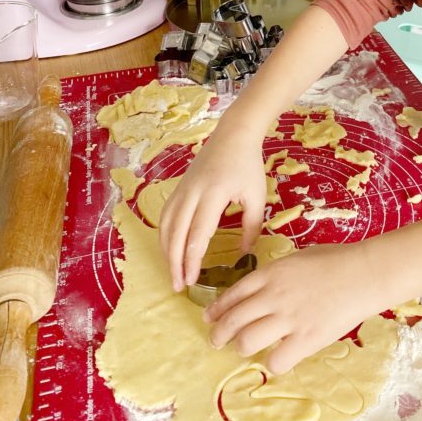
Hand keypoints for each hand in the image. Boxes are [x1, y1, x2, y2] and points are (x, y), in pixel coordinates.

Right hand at [159, 120, 266, 291]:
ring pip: (165, 225)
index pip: (197, 234)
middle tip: (177, 286)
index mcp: (213, 194)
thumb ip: (252, 226)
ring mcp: (182, 188)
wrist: (233, 134)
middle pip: (175, 233)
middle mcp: (192, 192)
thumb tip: (244, 253)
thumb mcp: (257, 196)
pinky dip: (164, 235)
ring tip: (172, 272)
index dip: (191, 260)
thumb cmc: (248, 165)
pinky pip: (165, 215)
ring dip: (166, 251)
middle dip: (174, 263)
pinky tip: (169, 249)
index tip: (192, 281)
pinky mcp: (178, 187)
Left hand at [204, 242, 379, 373]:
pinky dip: (271, 363)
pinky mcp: (306, 339)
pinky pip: (276, 361)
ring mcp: (289, 319)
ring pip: (246, 341)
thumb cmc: (334, 260)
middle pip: (233, 320)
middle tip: (216, 339)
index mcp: (271, 273)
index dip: (217, 309)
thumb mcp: (297, 258)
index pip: (233, 294)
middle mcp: (274, 296)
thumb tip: (261, 289)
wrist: (363, 273)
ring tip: (243, 348)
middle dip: (218, 333)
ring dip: (241, 347)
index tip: (210, 317)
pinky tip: (276, 357)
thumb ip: (276, 275)